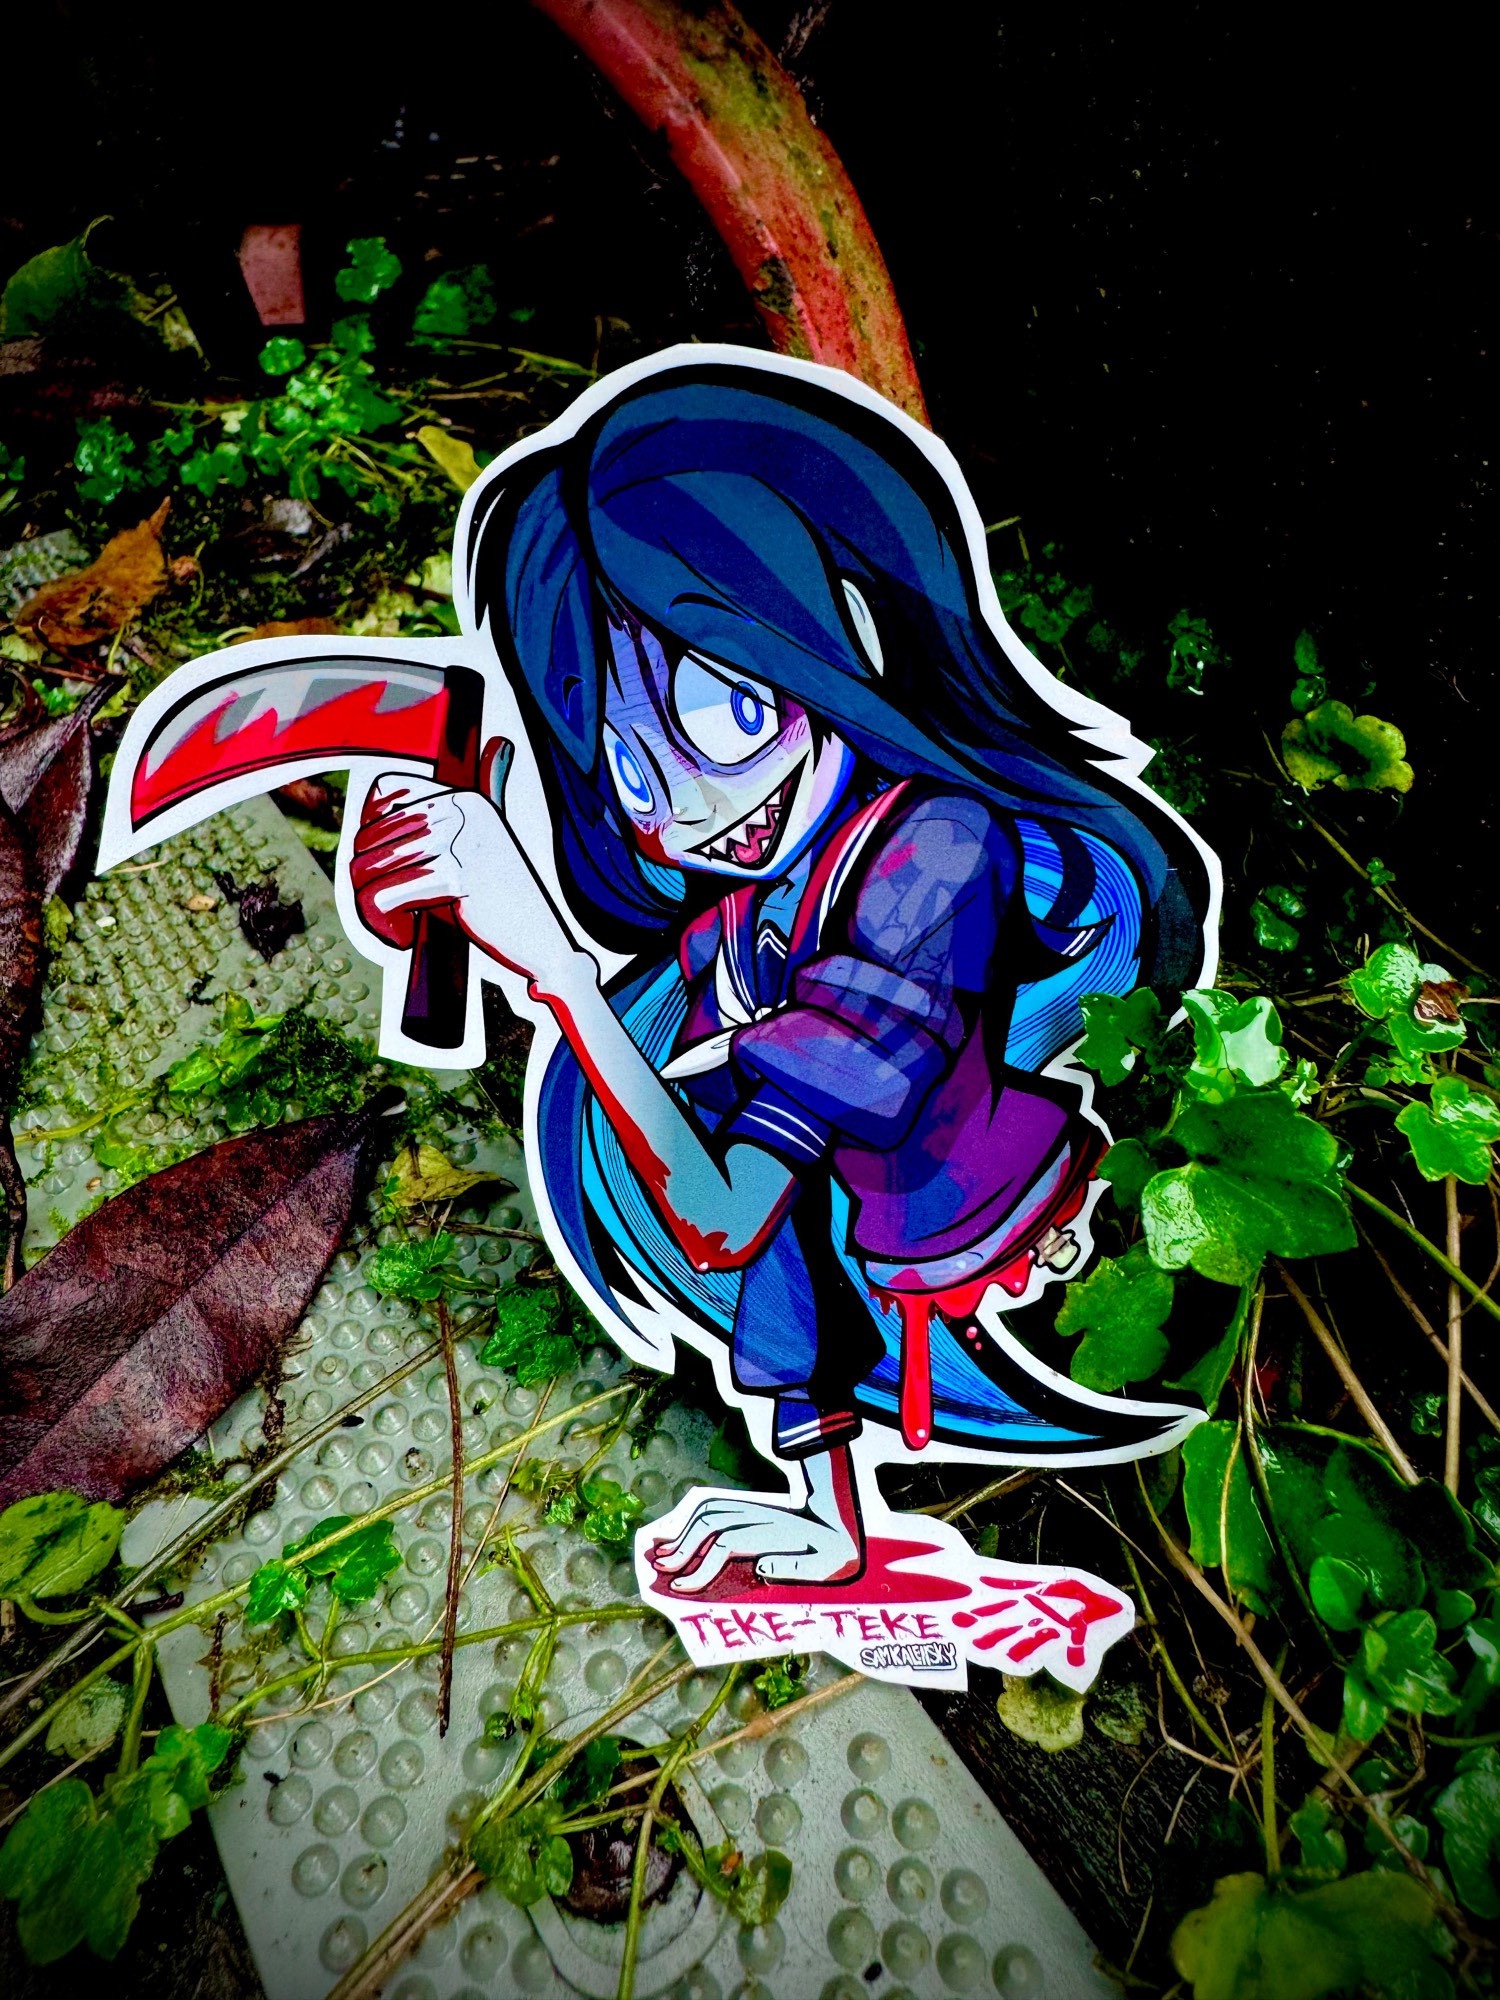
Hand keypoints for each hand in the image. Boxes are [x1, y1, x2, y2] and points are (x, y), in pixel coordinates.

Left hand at [350, 772, 582, 988]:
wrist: (543, 942)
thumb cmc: (499, 903)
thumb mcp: (472, 854)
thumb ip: (439, 830)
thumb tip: (401, 814)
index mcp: (464, 800)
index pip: (386, 790)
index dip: (368, 827)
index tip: (378, 864)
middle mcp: (462, 811)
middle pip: (370, 836)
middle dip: (363, 877)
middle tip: (382, 907)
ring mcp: (461, 841)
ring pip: (373, 868)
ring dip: (370, 903)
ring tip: (392, 923)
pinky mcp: (458, 876)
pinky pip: (388, 894)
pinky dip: (386, 921)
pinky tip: (405, 936)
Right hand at [649, 1494, 861, 1590]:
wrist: (846, 1521)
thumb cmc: (836, 1553)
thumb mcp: (826, 1565)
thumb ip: (795, 1566)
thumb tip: (762, 1567)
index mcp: (776, 1533)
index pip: (727, 1543)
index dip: (703, 1565)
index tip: (684, 1588)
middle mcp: (761, 1515)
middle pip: (712, 1522)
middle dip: (683, 1546)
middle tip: (662, 1572)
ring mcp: (756, 1507)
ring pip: (711, 1510)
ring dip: (684, 1530)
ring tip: (662, 1553)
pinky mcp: (752, 1507)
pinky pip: (717, 1505)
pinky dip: (694, 1518)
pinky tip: (681, 1533)